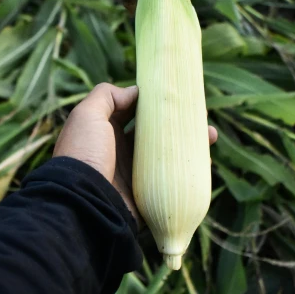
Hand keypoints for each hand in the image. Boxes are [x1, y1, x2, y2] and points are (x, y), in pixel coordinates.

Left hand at [53, 82, 217, 226]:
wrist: (84, 202)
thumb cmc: (84, 154)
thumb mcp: (87, 115)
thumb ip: (106, 96)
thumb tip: (134, 91)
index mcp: (105, 134)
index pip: (133, 113)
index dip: (152, 103)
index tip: (174, 95)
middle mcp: (120, 153)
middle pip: (155, 134)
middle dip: (177, 123)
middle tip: (201, 115)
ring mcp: (135, 175)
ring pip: (168, 156)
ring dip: (190, 144)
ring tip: (211, 134)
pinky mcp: (147, 195)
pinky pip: (173, 181)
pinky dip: (190, 170)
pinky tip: (206, 159)